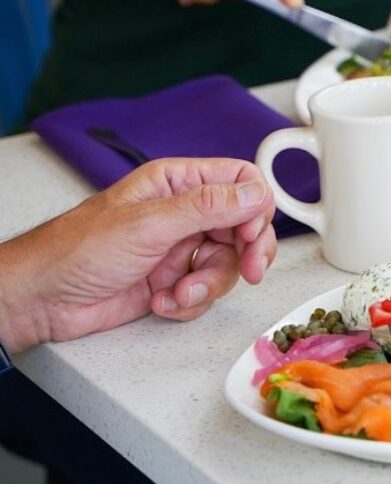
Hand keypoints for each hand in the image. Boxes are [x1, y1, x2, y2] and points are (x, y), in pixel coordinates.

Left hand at [0, 158, 277, 352]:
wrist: (42, 299)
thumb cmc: (76, 250)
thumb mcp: (150, 223)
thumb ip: (208, 206)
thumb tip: (255, 192)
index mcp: (176, 184)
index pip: (240, 182)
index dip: (255, 207)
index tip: (251, 234)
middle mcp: (183, 213)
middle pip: (244, 227)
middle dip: (246, 253)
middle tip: (250, 271)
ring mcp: (180, 248)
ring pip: (227, 264)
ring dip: (208, 284)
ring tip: (178, 292)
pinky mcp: (173, 280)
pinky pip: (205, 291)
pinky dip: (188, 301)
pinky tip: (161, 300)